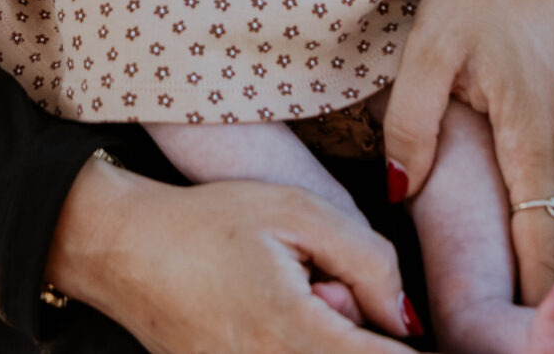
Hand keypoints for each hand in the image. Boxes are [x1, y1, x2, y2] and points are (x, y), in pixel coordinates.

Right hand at [46, 154, 418, 352]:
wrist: (124, 250)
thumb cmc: (208, 221)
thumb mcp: (297, 211)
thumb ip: (370, 262)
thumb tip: (407, 320)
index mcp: (294, 331)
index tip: (429, 337)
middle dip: (361, 337)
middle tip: (328, 292)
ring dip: (329, 343)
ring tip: (296, 305)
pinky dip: (300, 345)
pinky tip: (274, 319)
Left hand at [380, 0, 553, 304]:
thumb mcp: (432, 49)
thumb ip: (410, 125)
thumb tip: (396, 193)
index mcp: (539, 143)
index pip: (544, 253)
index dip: (525, 306)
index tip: (496, 337)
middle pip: (549, 247)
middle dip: (514, 290)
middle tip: (468, 320)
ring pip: (549, 218)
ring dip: (517, 248)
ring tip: (469, 280)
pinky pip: (549, 189)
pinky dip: (523, 212)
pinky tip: (481, 213)